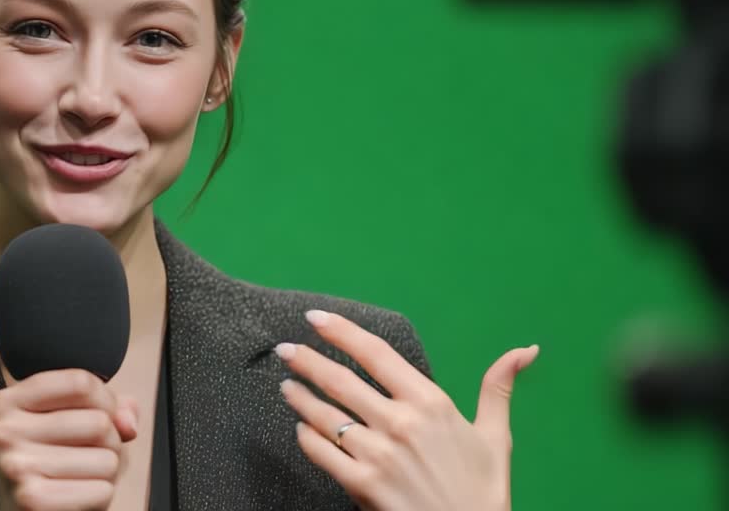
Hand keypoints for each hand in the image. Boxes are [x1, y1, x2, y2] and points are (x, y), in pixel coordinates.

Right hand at [0, 369, 138, 510]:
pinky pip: (102, 490)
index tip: (98, 416)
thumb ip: (108, 409)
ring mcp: (15, 465)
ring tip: (82, 477)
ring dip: (107, 472)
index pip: (81, 382)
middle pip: (99, 422)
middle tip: (90, 455)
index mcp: (9, 401)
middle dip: (110, 442)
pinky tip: (78, 496)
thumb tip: (127, 422)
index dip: (106, 402)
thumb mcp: (71, 422)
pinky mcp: (32, 499)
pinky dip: (101, 496)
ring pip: (107, 458)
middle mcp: (4, 431)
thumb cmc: (51, 465)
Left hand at [277, 310, 537, 510]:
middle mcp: (401, 422)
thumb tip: (524, 350)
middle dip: (307, 360)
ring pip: (325, 415)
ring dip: (300, 397)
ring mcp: (379, 454)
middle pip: (341, 380)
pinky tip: (300, 427)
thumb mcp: (495, 437)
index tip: (316, 317)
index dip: (342, 331)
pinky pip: (323, 452)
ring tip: (286, 385)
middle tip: (284, 349)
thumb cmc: (483, 491)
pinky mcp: (362, 484)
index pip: (376, 354)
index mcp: (431, 403)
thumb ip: (498, 388)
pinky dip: (306, 437)